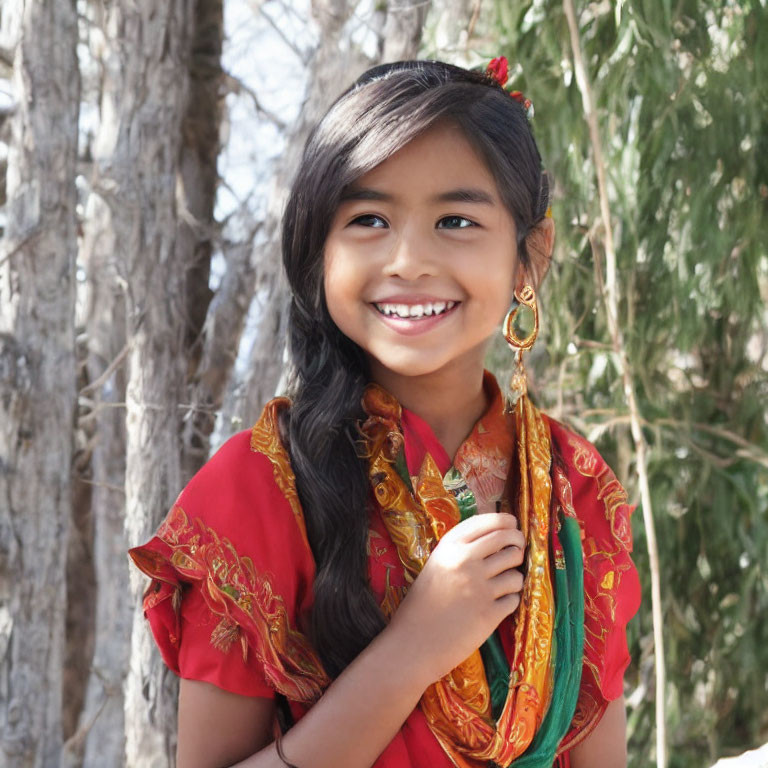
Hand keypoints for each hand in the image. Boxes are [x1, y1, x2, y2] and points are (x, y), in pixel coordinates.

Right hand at [386, 512, 525, 685]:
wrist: (413, 643)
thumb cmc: (422, 603)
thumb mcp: (436, 565)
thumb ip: (460, 549)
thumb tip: (495, 534)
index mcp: (450, 547)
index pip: (488, 522)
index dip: (506, 521)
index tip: (512, 525)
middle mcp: (466, 562)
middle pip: (508, 541)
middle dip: (518, 543)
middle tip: (517, 549)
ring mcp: (480, 587)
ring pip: (516, 571)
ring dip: (514, 576)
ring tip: (503, 582)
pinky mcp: (490, 613)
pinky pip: (514, 598)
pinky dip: (510, 600)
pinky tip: (498, 604)